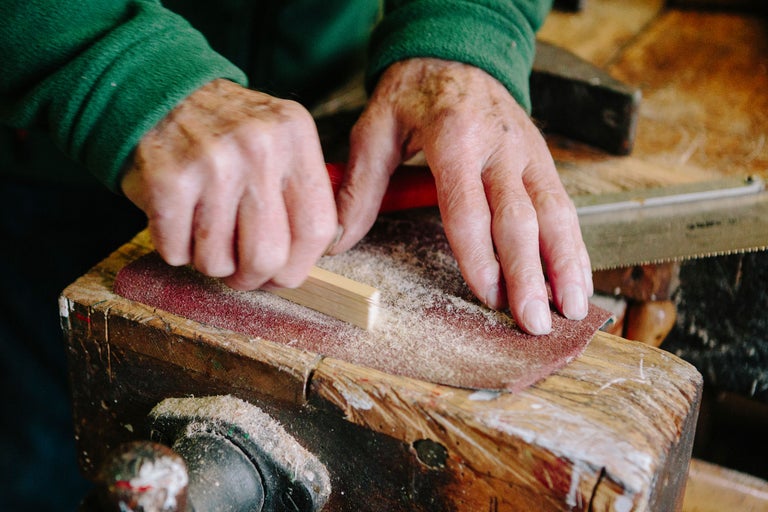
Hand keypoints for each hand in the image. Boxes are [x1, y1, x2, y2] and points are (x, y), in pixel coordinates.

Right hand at [122, 79, 337, 290]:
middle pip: (269, 256)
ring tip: (205, 235)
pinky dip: (175, 250)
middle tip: (240, 272)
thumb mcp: (278, 138)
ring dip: (209, 262)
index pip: (317, 228)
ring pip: (218, 262)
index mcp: (295, 136)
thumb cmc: (224, 131)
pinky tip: (178, 222)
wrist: (156, 93)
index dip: (299, 266)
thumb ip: (300, 190)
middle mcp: (259, 147)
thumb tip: (303, 260)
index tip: (284, 274)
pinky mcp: (168, 181)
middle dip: (252, 278)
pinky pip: (177, 252)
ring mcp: (213, 163)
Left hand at [332, 59, 592, 334]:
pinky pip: (563, 205)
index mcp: (454, 138)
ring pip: (554, 213)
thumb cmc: (412, 95)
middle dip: (529, 274)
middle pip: (519, 218)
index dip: (480, 257)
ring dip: (565, 264)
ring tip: (571, 309)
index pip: (469, 208)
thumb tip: (337, 241)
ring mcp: (527, 152)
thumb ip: (360, 186)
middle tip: (534, 322)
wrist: (456, 53)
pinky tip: (578, 279)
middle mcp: (499, 146)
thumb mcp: (375, 128)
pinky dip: (574, 246)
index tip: (489, 297)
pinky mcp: (542, 159)